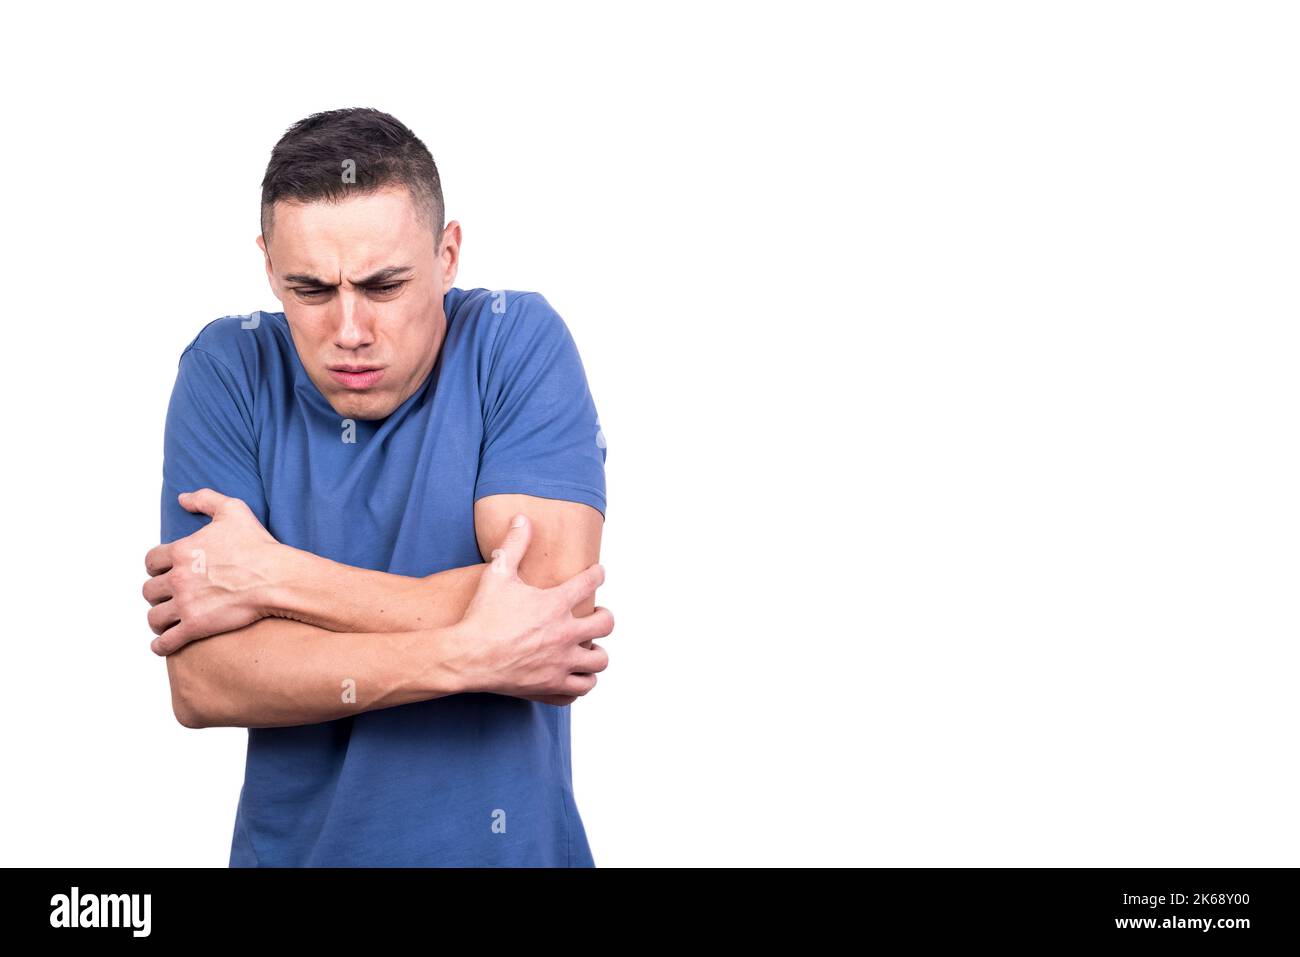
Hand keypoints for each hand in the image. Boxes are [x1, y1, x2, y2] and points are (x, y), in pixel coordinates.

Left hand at [142, 489, 285, 654]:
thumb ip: (205, 499)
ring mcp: (185, 604)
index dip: (156, 567)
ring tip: (165, 621)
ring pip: (154, 616)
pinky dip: (160, 645)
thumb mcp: (233, 510)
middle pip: (149, 590)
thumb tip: (182, 498)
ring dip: (158, 619)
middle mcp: (178, 578)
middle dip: (156, 594)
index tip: (163, 572)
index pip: (151, 561)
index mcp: (181, 551)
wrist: (276, 578)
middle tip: (167, 596)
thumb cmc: (258, 546)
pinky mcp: (195, 626)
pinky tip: (162, 644)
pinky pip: (166, 641)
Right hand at [448, 514, 611, 705]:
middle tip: (596, 614)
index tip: (597, 573)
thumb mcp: (497, 573)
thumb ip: (514, 544)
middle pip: (606, 623)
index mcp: (555, 604)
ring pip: (599, 659)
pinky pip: (582, 686)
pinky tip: (576, 672)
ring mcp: (561, 661)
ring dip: (597, 651)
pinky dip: (584, 680)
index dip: (597, 574)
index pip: (591, 582)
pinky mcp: (552, 684)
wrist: (466, 657)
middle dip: (604, 616)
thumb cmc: (480, 615)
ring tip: (589, 646)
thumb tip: (523, 518)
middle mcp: (565, 633)